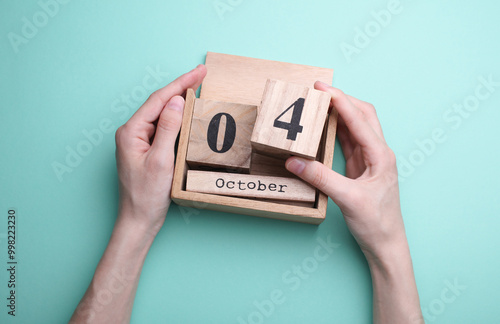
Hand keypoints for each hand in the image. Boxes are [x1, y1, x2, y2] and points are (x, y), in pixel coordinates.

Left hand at [115, 64, 206, 236]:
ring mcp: (139, 141)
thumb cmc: (146, 195)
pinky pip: (163, 127)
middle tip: (201, 74)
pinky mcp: (146, 150)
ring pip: (162, 114)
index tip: (198, 72)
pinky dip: (177, 118)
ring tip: (196, 87)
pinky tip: (186, 113)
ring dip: (179, 100)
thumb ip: (168, 129)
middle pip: (160, 103)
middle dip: (181, 87)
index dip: (181, 83)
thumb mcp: (161, 160)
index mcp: (131, 132)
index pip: (159, 100)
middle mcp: (132, 133)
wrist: (138, 220)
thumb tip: (177, 101)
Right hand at [285, 82, 402, 260]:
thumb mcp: (347, 199)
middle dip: (343, 99)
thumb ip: (321, 178)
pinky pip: (349, 141)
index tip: (322, 89)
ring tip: (320, 102)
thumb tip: (295, 161)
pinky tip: (325, 126)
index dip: (340, 101)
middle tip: (320, 90)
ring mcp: (370, 160)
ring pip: (356, 126)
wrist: (386, 243)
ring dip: (340, 112)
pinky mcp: (361, 168)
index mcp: (381, 155)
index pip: (359, 120)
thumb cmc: (376, 223)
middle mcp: (378, 153)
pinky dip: (337, 130)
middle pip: (363, 115)